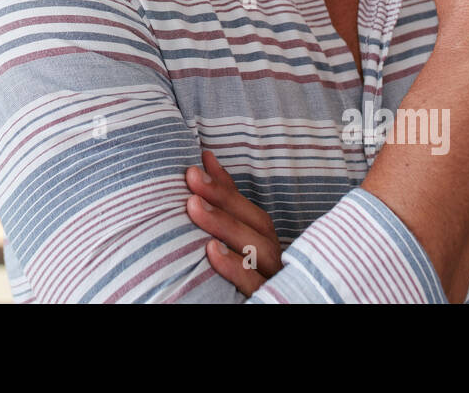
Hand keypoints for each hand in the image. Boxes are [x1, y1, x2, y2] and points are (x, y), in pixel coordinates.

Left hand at [186, 149, 281, 296]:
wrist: (264, 310)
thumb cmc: (248, 281)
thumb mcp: (238, 245)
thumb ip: (226, 209)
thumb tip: (205, 159)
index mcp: (269, 249)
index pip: (252, 213)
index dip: (228, 186)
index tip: (200, 160)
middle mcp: (278, 265)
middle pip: (257, 228)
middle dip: (224, 200)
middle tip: (190, 178)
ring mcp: (276, 285)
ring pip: (258, 252)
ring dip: (224, 226)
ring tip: (192, 206)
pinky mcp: (267, 303)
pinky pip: (254, 288)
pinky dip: (233, 268)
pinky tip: (210, 252)